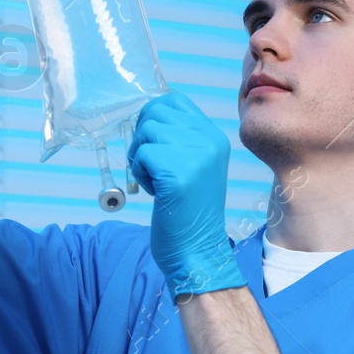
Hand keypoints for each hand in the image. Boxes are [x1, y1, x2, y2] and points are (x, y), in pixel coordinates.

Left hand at [127, 92, 245, 298]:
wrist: (198, 252)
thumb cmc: (188, 213)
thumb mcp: (194, 166)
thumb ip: (179, 140)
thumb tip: (147, 116)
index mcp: (214, 137)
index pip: (174, 101)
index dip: (152, 116)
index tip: (151, 143)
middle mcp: (209, 141)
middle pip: (156, 111)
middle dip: (142, 136)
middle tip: (150, 165)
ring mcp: (196, 155)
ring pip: (146, 131)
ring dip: (140, 157)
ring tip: (155, 181)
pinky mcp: (178, 173)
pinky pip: (142, 155)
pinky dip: (140, 173)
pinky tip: (155, 192)